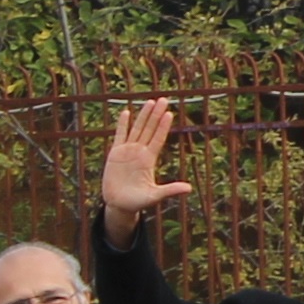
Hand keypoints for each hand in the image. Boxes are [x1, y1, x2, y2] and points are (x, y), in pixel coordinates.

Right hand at [98, 100, 188, 236]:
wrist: (118, 205)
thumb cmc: (137, 202)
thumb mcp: (154, 196)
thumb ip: (170, 190)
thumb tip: (189, 189)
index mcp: (149, 160)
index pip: (158, 139)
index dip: (163, 127)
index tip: (169, 114)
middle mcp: (140, 153)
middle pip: (149, 129)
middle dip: (156, 115)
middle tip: (164, 99)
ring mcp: (127, 152)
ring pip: (136, 129)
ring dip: (143, 115)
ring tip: (150, 101)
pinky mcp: (115, 154)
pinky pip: (119, 136)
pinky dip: (122, 125)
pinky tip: (126, 113)